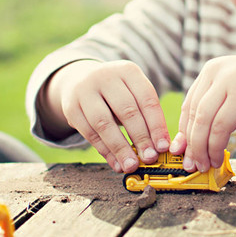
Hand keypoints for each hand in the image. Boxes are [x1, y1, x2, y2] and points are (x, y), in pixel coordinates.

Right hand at [46, 60, 170, 172]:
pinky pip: (89, 132)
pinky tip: (115, 163)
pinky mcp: (71, 107)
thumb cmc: (116, 92)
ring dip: (120, 148)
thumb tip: (160, 147)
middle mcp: (105, 76)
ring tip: (131, 165)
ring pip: (104, 123)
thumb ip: (145, 114)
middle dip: (140, 138)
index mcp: (128, 71)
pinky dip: (104, 151)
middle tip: (150, 158)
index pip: (147, 99)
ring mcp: (85, 91)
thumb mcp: (132, 92)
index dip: (156, 125)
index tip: (164, 147)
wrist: (78, 79)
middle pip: (127, 110)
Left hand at [170, 44, 235, 171]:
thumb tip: (195, 141)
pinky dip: (216, 145)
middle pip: (193, 114)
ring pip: (204, 121)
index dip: (183, 131)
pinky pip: (221, 126)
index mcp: (211, 70)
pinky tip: (217, 157)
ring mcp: (229, 81)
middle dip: (190, 143)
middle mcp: (216, 72)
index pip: (188, 104)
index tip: (182, 151)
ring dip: (201, 148)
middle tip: (191, 164)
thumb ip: (218, 111)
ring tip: (204, 165)